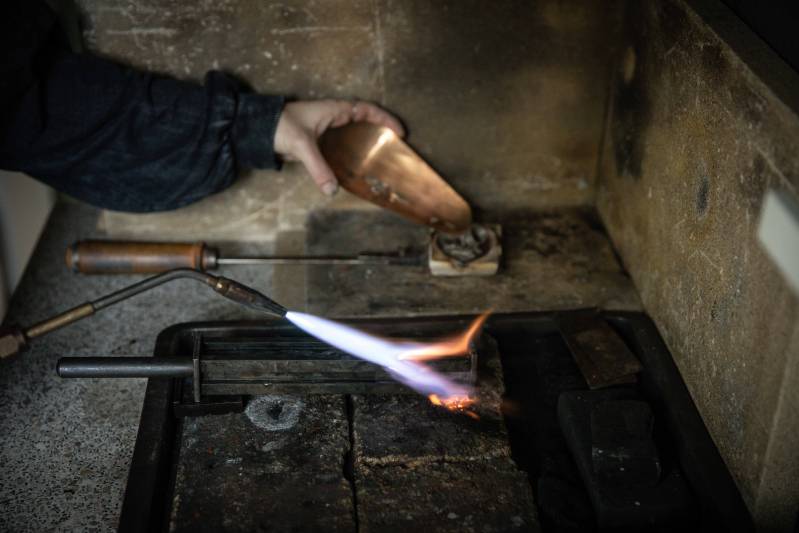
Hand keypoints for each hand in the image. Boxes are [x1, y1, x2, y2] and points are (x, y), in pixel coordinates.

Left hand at [274, 100, 404, 195]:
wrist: (252, 128)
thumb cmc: (278, 126)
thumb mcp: (301, 146)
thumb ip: (318, 168)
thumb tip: (332, 190)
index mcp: (333, 110)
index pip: (366, 109)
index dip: (384, 118)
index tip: (399, 131)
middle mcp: (332, 117)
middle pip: (363, 121)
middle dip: (380, 130)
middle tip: (394, 146)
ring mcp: (324, 128)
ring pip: (351, 133)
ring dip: (366, 141)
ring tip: (380, 156)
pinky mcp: (317, 140)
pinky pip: (340, 144)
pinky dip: (351, 152)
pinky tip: (355, 166)